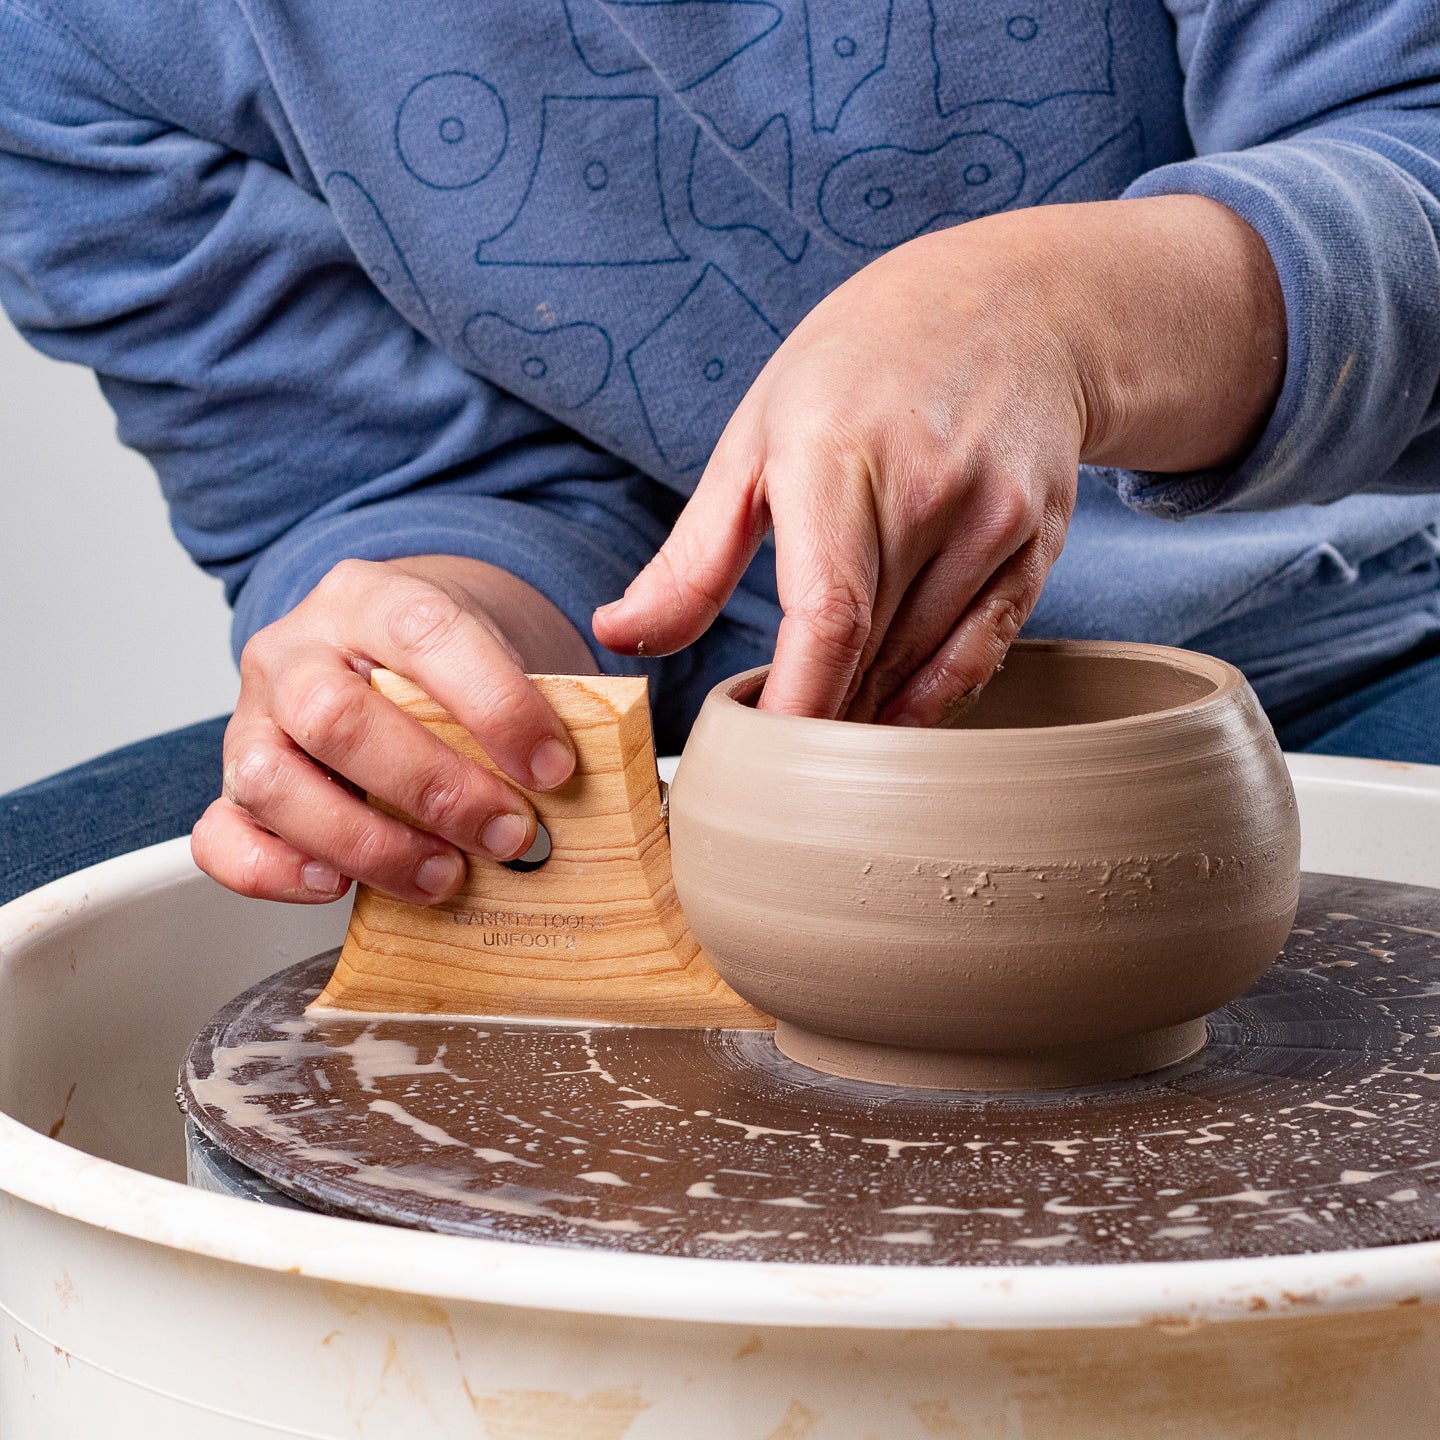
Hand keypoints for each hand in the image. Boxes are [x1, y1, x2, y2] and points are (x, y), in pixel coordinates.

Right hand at [192, 556, 596, 904]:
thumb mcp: (494, 651)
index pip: (424, 634)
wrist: (383, 648)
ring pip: (269, 779)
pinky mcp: (232, 783)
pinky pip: (219, 834)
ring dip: (366, 842)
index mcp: (371, 598)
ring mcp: (252, 717)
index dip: (494, 704)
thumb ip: (529, 702)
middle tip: (510, 834)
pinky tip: (338, 887)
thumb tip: (579, 785)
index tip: (554, 766)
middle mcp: (297, 650)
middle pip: (336, 715)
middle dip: (433, 788)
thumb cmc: (449, 665)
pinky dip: (274, 871)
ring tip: (444, 874)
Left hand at [594, 197, 1283, 723]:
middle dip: (817, 724)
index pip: (828, 618)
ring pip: (926, 665)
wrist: (1011, 306)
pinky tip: (890, 721)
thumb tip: (620, 634)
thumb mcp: (755, 439)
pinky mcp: (1038, 545)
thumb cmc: (857, 369)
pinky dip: (933, 699)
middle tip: (769, 765)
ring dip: (868, 716)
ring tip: (819, 743)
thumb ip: (692, 555)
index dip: (797, 706)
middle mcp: (932, 492)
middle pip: (872, 658)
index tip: (756, 762)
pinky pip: (984, 651)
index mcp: (841, 460)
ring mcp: (997, 521)